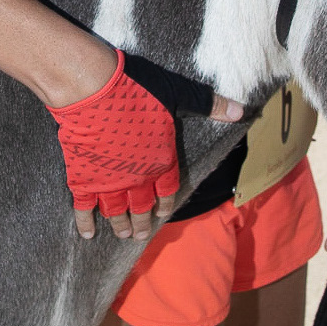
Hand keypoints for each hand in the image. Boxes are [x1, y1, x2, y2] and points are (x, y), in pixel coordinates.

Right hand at [50, 49, 242, 242]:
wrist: (92, 90)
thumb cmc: (135, 91)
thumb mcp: (178, 94)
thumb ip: (208, 105)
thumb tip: (242, 111)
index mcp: (162, 161)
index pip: (168, 190)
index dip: (165, 203)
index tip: (162, 214)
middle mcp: (138, 178)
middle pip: (142, 207)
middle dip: (142, 223)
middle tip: (139, 235)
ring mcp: (110, 182)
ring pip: (116, 211)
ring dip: (120, 225)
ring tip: (122, 234)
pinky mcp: (84, 178)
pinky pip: (85, 207)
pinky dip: (85, 222)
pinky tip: (87, 233)